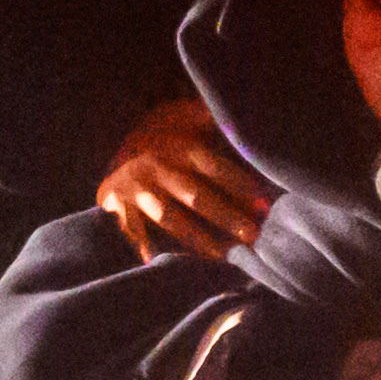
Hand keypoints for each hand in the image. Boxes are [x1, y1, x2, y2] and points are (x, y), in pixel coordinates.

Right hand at [96, 102, 269, 257]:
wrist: (117, 151)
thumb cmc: (163, 139)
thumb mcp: (185, 120)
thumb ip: (209, 120)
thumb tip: (237, 119)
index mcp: (177, 146)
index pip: (214, 167)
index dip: (240, 185)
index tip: (264, 205)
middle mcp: (158, 166)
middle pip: (196, 196)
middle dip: (227, 217)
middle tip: (254, 235)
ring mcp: (137, 186)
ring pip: (170, 217)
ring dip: (199, 238)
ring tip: (226, 255)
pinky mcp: (117, 202)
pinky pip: (132, 227)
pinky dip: (141, 244)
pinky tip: (153, 260)